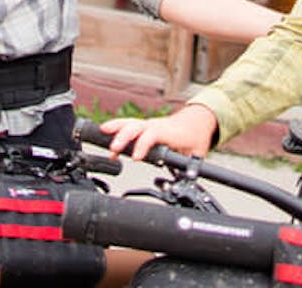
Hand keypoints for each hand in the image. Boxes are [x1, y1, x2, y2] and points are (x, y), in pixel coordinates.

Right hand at [101, 103, 217, 160]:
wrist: (198, 120)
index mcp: (170, 132)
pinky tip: (105, 131)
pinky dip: (116, 127)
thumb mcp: (197, 153)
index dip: (143, 145)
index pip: (153, 134)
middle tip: (114, 149)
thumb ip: (190, 167)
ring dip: (116, 128)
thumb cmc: (195, 137)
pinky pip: (129, 124)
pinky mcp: (145, 126)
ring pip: (131, 122)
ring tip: (102, 133)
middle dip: (124, 136)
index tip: (136, 158)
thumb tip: (185, 181)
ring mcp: (151, 124)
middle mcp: (158, 125)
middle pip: (138, 126)